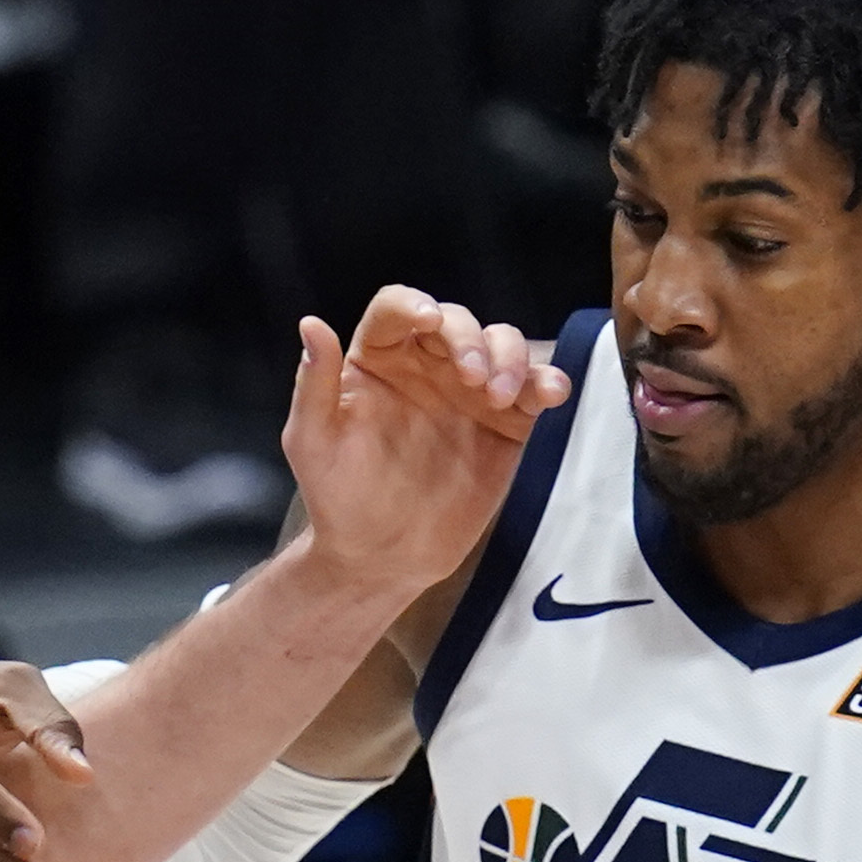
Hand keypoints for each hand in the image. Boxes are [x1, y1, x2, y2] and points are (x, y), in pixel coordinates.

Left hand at [279, 287, 567, 599]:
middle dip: (470, 338)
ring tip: (499, 397)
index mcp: (377, 359)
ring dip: (510, 357)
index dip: (413, 305)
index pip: (397, 310)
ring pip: (502, 344)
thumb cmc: (338, 498)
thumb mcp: (312, 442)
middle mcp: (426, 365)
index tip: (428, 322)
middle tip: (472, 378)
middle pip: (457, 321)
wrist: (382, 556)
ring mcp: (469, 393)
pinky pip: (533, 390)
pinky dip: (548, 382)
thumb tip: (310, 324)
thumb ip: (312, 384)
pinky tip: (550, 393)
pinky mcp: (505, 424)